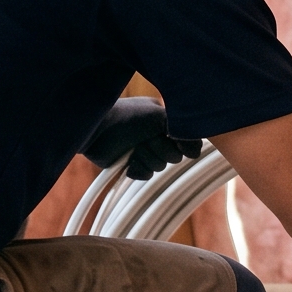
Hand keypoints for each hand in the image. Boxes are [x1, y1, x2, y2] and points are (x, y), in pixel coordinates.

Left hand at [82, 97, 203, 180]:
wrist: (96, 129)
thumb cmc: (127, 117)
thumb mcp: (158, 116)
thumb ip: (181, 131)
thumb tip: (196, 153)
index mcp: (165, 120)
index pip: (186, 139)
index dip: (181, 143)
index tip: (171, 138)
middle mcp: (157, 135)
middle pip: (174, 156)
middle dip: (160, 149)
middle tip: (145, 139)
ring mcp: (144, 150)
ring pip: (160, 167)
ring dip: (147, 158)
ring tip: (133, 148)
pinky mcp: (132, 164)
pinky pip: (146, 175)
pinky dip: (138, 169)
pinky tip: (128, 161)